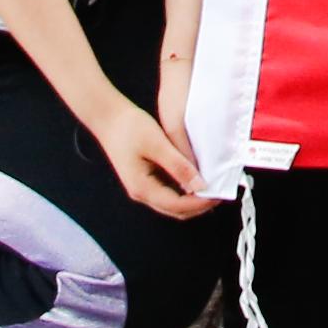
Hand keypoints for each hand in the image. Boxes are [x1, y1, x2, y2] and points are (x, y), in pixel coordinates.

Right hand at [82, 83, 213, 221]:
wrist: (108, 117)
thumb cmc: (129, 127)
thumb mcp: (158, 145)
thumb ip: (179, 166)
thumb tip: (200, 186)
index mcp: (143, 188)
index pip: (178, 206)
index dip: (201, 203)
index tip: (219, 194)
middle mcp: (141, 193)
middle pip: (175, 210)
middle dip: (198, 205)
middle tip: (220, 193)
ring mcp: (141, 187)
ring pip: (172, 203)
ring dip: (192, 199)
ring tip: (211, 186)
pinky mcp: (144, 178)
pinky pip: (167, 191)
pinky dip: (183, 190)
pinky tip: (196, 179)